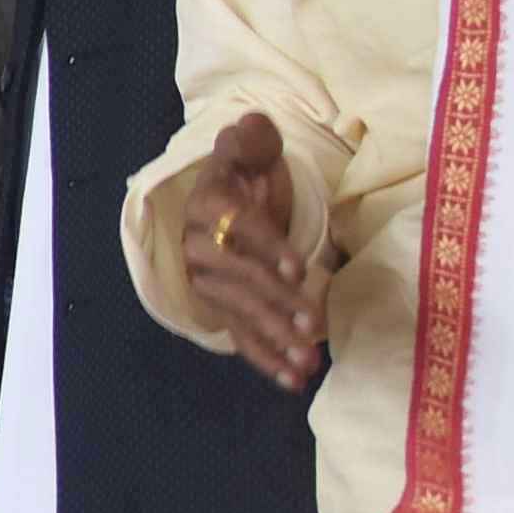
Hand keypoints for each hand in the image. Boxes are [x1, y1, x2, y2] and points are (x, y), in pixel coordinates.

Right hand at [168, 111, 325, 385]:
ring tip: (309, 362)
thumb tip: (251, 131)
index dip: (268, 248)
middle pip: (241, 278)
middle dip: (278, 303)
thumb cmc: (246, 173)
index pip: (238, 227)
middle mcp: (200, 247)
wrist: (227, 198)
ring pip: (241, 312)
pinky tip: (294, 381)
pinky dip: (266, 360)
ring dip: (275, 339)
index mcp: (209, 204)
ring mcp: (209, 282)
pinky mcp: (221, 307)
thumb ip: (252, 138)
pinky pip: (241, 336)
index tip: (299, 268)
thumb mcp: (250, 147)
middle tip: (314, 325)